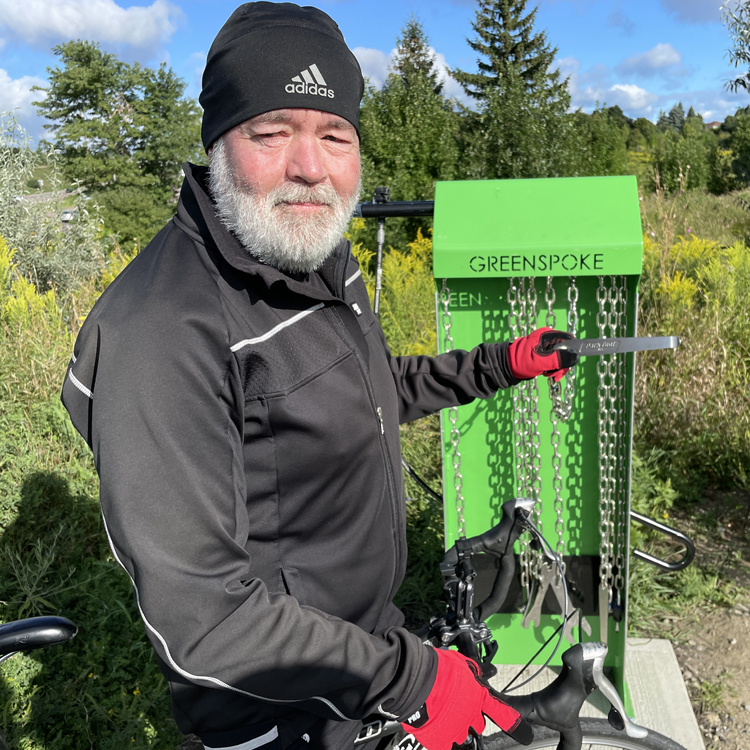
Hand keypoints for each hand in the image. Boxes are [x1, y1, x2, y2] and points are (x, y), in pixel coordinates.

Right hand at [401, 649, 531, 749]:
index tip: (523, 733)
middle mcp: (471, 717)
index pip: (502, 713)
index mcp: (478, 697)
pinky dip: (440, 736)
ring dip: (454, 726)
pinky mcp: (440, 740)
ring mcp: (456, 731)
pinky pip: (444, 743)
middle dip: (469, 717)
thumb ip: (473, 672)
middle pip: (477, 724)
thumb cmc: (435, 668)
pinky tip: (433, 723)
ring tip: (441, 713)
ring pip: (461, 734)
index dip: (514, 724)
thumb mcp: (460, 663)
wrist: (414, 680)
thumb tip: (482, 672)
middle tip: (455, 705)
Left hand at [508, 328, 578, 381]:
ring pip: (560, 358)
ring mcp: (546, 347)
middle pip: (566, 351)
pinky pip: (554, 362)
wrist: (507, 368)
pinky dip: (552, 369)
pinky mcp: (543, 355)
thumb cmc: (522, 362)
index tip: (566, 365)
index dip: (570, 353)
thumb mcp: (542, 361)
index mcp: (547, 335)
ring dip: (557, 369)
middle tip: (555, 375)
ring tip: (548, 375)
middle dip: (562, 365)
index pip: (568, 340)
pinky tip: (546, 374)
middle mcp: (548, 339)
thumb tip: (575, 357)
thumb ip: (559, 359)